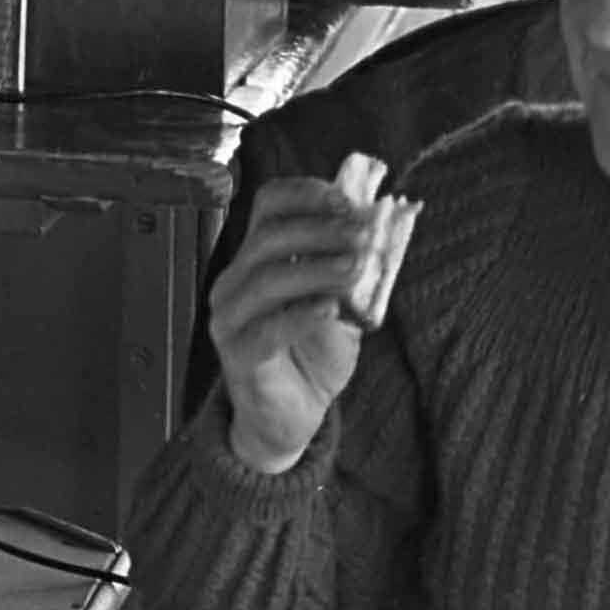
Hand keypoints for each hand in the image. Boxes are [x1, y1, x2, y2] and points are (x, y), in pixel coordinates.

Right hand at [207, 164, 413, 475]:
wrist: (294, 414)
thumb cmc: (314, 353)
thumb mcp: (342, 300)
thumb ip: (352, 266)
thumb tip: (379, 225)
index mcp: (257, 258)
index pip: (268, 205)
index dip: (308, 195)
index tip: (349, 202)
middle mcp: (235, 282)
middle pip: (268, 237)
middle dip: (320, 230)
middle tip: (362, 235)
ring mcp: (230, 320)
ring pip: (266, 280)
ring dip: (316, 268)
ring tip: (355, 269)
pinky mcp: (237, 357)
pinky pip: (265, 330)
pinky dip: (300, 315)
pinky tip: (329, 308)